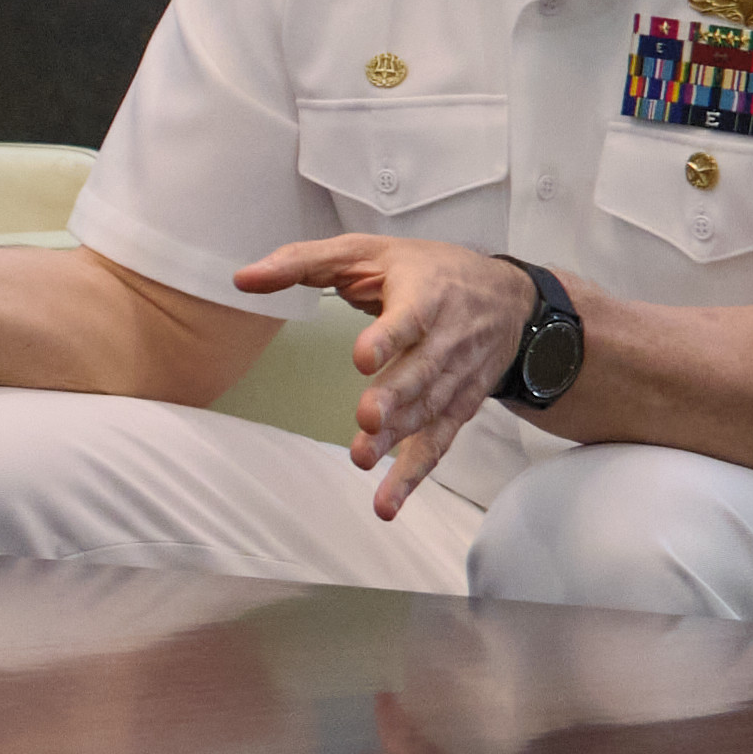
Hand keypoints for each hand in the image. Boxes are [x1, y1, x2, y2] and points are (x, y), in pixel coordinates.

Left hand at [235, 231, 532, 515]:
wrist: (509, 298)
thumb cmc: (428, 270)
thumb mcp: (367, 250)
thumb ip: (304, 262)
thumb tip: (243, 279)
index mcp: (425, 296)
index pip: (409, 318)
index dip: (387, 338)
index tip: (363, 356)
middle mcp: (446, 339)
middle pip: (420, 373)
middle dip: (394, 397)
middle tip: (367, 418)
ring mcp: (455, 378)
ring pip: (426, 412)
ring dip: (396, 439)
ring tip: (362, 457)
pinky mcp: (458, 408)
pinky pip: (437, 443)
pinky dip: (412, 474)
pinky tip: (386, 503)